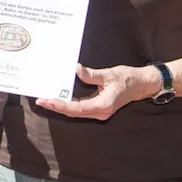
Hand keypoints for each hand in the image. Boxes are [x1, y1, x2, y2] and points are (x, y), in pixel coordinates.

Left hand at [35, 64, 158, 120]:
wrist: (141, 84)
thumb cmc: (127, 78)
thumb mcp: (109, 74)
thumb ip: (91, 74)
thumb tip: (76, 70)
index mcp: (102, 105)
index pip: (76, 108)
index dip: (60, 105)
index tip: (47, 100)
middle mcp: (99, 112)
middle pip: (73, 112)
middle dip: (56, 106)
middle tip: (40, 100)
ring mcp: (99, 111)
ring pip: (76, 111)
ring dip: (61, 106)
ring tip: (45, 100)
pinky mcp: (98, 107)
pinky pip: (80, 108)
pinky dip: (68, 104)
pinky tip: (59, 98)